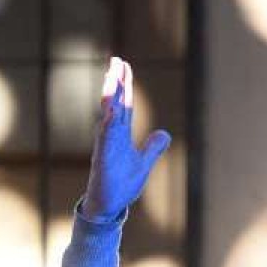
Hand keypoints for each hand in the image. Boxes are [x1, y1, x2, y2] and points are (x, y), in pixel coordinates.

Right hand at [81, 57, 170, 221]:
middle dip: (115, 82)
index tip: (123, 65)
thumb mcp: (144, 163)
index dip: (124, 85)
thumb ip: (153, 147)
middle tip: (115, 60)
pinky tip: (111, 109)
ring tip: (111, 76)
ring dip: (110, 96)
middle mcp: (111, 136)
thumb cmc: (122, 185)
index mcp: (120, 135)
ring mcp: (106, 145)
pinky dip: (108, 123)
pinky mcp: (103, 158)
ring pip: (108, 115)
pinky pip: (105, 137)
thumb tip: (164, 133)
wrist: (110, 207)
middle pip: (114, 103)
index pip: (123, 104)